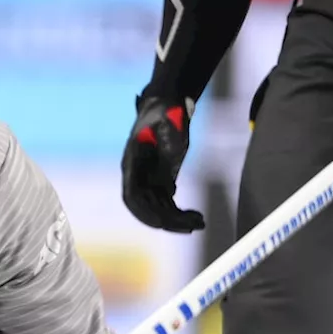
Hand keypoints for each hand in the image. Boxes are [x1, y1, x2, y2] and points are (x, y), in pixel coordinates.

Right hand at [121, 95, 205, 232]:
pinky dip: (181, 215)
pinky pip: (168, 206)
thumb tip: (172, 152)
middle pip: (147, 209)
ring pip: (159, 210)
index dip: (144, 212)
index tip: (161, 222)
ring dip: (177, 221)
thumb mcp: (169, 119)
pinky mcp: (161, 184)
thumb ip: (169, 133)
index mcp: (132, 163)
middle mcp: (137, 177)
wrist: (169, 107)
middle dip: (167, 221)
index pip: (132, 196)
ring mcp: (149, 182)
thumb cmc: (167, 111)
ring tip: (200, 222)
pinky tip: (197, 217)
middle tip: (191, 226)